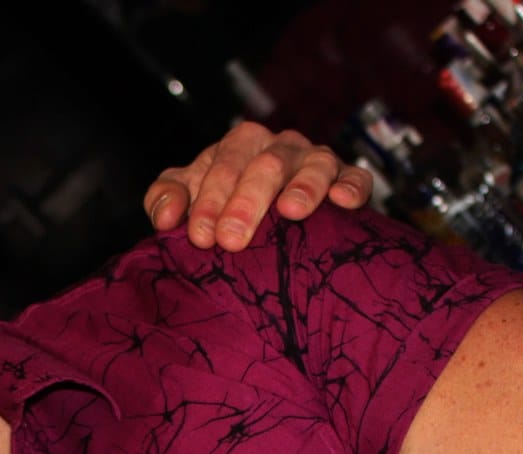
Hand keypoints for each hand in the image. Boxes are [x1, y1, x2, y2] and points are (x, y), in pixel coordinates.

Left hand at [145, 121, 373, 251]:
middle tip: (232, 240)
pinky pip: (356, 177)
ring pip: (315, 165)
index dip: (210, 200)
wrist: (266, 217)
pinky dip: (352, 187)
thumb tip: (166, 218)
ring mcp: (315, 161)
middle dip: (247, 202)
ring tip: (291, 210)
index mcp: (240, 145)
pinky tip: (343, 202)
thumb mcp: (188, 199)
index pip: (224, 165)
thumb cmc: (223, 204)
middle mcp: (280, 147)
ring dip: (303, 187)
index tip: (200, 236)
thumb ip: (166, 199)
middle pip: (266, 165)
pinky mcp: (346, 179)